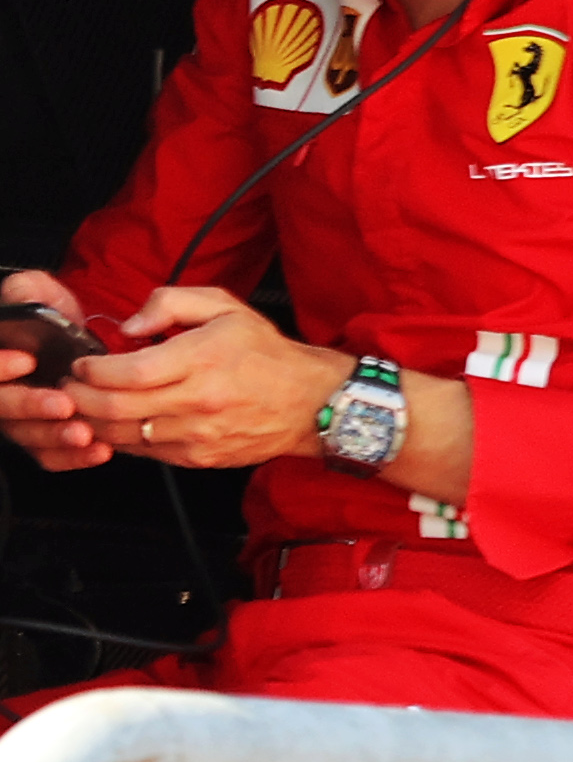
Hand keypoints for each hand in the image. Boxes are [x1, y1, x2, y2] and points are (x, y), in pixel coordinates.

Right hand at [0, 272, 105, 473]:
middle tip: (64, 404)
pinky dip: (73, 457)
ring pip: (25, 435)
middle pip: (1, 407)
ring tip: (85, 433)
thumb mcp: (34, 292)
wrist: (74, 339)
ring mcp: (16, 418)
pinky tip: (100, 450)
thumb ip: (25, 292)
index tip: (27, 360)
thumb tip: (24, 298)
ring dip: (55, 436)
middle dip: (29, 406)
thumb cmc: (48, 314)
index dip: (0, 366)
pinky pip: (49, 456)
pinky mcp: (42, 439)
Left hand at [65, 284, 347, 471]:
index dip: (92, 370)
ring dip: (93, 423)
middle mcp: (198, 401)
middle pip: (115, 408)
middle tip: (69, 387)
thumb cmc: (267, 353)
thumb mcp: (224, 307)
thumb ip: (169, 303)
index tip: (83, 364)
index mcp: (200, 359)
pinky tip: (118, 426)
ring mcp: (199, 435)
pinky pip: (147, 453)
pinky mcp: (202, 457)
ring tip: (85, 407)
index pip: (127, 372)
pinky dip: (122, 441)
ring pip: (124, 436)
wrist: (313, 402)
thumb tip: (129, 327)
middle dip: (79, 398)